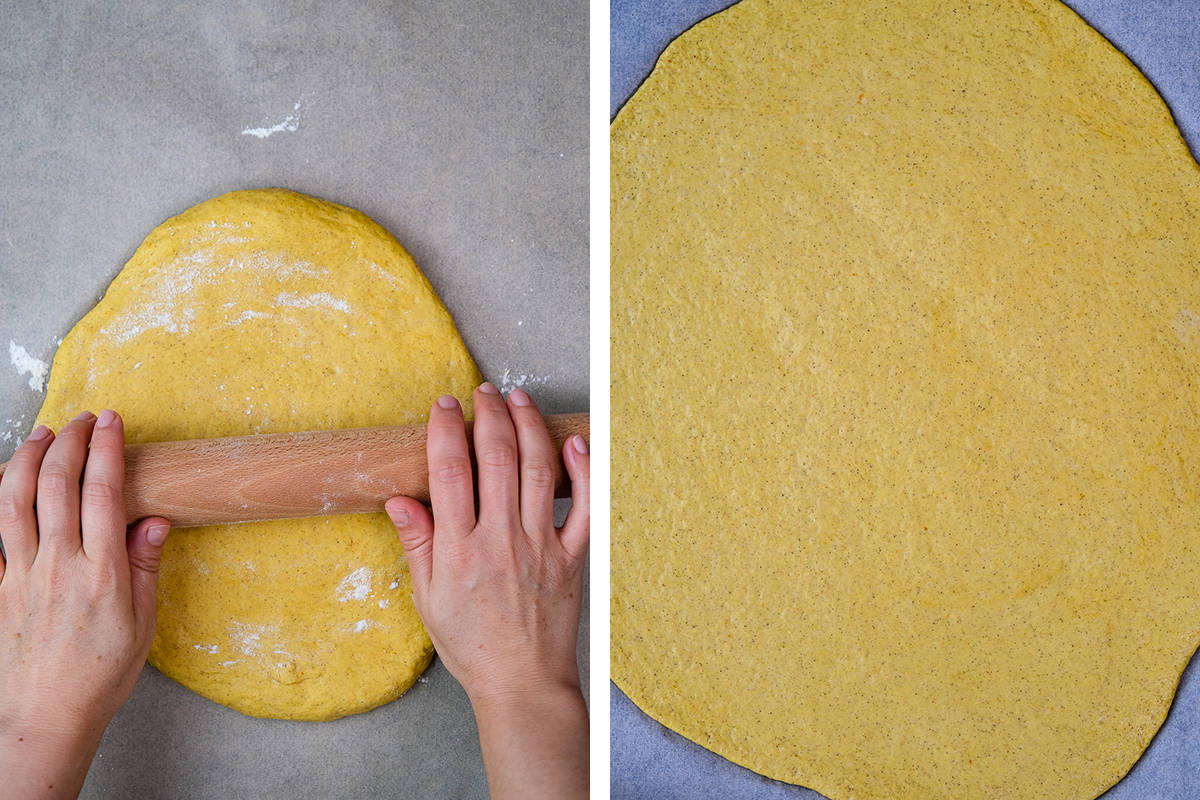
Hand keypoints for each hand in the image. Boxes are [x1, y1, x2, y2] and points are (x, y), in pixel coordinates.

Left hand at [0, 410, 169, 799]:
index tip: (111, 422)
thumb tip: (153, 521)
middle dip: (69, 441)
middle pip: (56, 484)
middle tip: (82, 419)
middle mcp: (58, 565)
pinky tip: (6, 481)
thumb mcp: (141, 624)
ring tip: (41, 435)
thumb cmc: (97, 677)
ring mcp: (21, 574)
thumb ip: (144, 567)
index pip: (102, 491)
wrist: (45, 717)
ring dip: (27, 458)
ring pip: (14, 498)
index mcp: (101, 573)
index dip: (106, 448)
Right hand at [385, 382, 588, 799]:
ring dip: (530, 427)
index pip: (451, 470)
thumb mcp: (428, 598)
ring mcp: (540, 545)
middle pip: (497, 458)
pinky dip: (584, 472)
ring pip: (538, 471)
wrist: (521, 683)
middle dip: (489, 415)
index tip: (444, 406)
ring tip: (520, 400)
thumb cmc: (472, 645)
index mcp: (459, 549)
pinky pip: (586, 507)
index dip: (446, 430)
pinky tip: (575, 442)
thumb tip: (399, 499)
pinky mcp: (572, 557)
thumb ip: (417, 544)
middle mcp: (501, 539)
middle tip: (484, 392)